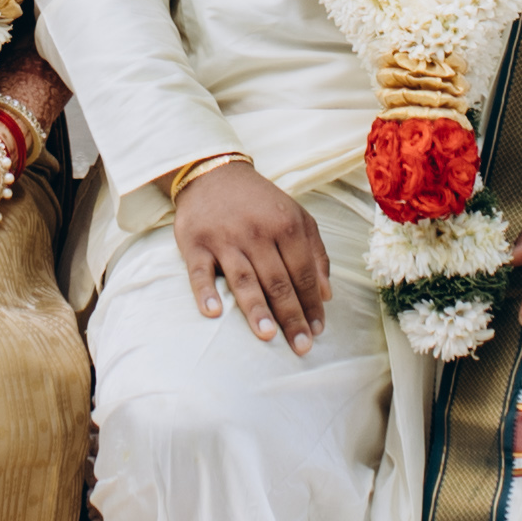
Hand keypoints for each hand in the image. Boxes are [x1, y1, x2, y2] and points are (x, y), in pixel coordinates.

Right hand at [171, 161, 330, 354]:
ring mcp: (224, 238)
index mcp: (285, 225)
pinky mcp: (195, 243)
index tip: (318, 331)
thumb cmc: (259, 202)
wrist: (213, 174)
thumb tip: (327, 294)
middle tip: (301, 346)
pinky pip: (199, 271)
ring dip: (256, 308)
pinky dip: (205, 291)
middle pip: (277, 281)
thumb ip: (316, 252)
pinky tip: (213, 313)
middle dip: (291, 316)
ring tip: (268, 334)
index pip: (303, 273)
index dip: (312, 303)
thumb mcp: (296, 216)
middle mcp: (256, 232)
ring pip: (244, 279)